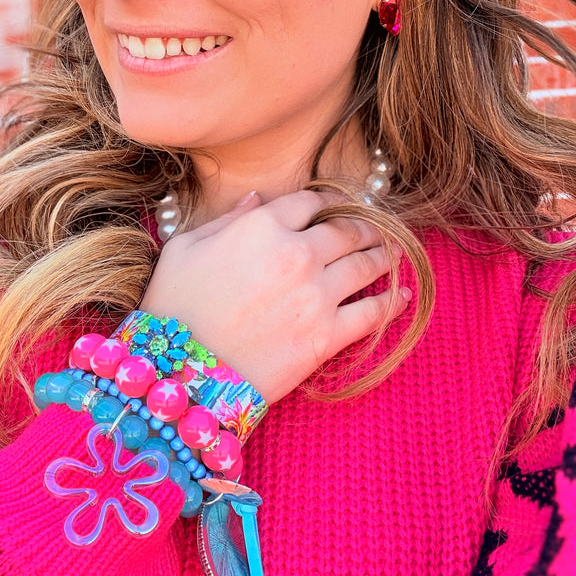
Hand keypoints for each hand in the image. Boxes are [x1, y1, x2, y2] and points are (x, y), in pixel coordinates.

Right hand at [140, 190, 409, 403]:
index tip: (334, 206)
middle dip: (365, 225)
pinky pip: (373, 312)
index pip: (310, 202)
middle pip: (347, 229)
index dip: (326, 202)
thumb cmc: (172, 308)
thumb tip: (257, 200)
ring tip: (394, 253)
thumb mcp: (184, 248)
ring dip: (385, 254)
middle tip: (377, 227)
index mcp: (263, 226)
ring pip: (367, 264)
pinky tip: (403, 296)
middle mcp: (297, 253)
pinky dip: (393, 302)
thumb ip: (227, 220)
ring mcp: (317, 295)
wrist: (179, 375)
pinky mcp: (327, 336)